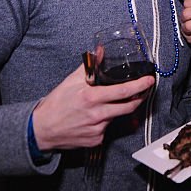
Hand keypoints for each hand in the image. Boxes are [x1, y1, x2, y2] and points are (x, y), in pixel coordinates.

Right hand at [32, 65, 154, 149]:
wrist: (42, 129)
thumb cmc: (56, 104)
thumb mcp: (70, 81)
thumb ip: (89, 66)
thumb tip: (101, 51)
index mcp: (91, 97)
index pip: (123, 91)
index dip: (140, 86)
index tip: (149, 80)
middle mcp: (96, 115)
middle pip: (128, 107)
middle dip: (139, 98)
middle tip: (143, 91)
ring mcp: (97, 129)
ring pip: (117, 117)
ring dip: (118, 109)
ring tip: (108, 102)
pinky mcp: (96, 140)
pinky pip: (107, 128)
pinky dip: (106, 120)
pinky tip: (94, 117)